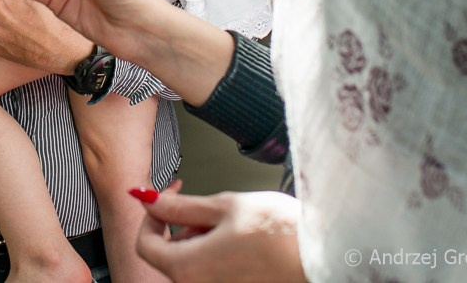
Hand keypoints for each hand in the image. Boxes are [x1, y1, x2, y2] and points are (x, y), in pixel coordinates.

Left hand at [135, 187, 304, 282]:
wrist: (320, 257)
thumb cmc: (279, 233)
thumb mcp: (223, 205)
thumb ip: (180, 206)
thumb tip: (149, 199)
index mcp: (187, 268)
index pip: (145, 242)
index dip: (153, 213)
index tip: (168, 195)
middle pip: (169, 253)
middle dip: (181, 224)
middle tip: (205, 204)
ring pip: (191, 262)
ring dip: (200, 237)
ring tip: (230, 221)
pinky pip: (211, 272)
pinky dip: (215, 252)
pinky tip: (239, 238)